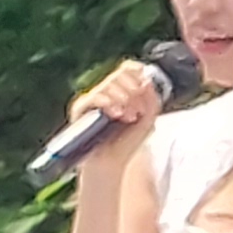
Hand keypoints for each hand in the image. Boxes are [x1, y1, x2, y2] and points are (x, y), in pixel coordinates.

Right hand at [55, 57, 172, 168]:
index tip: (145, 87)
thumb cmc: (127, 144)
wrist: (110, 164)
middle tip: (139, 110)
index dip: (137, 72)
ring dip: (125, 99)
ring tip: (130, 117)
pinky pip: (95, 96)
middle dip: (134, 90)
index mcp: (122, 91)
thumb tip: (147, 81)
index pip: (127, 68)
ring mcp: (92, 99)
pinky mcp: (80, 108)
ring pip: (109, 84)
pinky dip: (110, 103)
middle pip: (120, 74)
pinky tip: (118, 115)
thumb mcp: (147, 121)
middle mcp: (106, 91)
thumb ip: (152, 100)